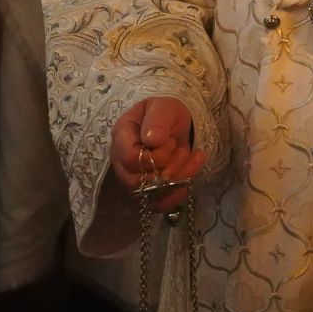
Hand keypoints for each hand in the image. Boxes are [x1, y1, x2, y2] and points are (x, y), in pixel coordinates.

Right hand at [112, 97, 207, 212]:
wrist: (174, 123)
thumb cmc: (165, 113)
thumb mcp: (164, 107)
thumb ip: (158, 120)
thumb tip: (152, 140)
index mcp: (122, 136)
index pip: (130, 159)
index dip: (154, 156)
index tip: (169, 141)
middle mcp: (122, 161)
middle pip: (138, 182)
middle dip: (168, 168)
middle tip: (181, 149)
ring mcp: (134, 177)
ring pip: (151, 195)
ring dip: (177, 179)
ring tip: (190, 157)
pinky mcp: (148, 189)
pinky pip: (159, 204)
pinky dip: (178, 194)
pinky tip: (191, 179)